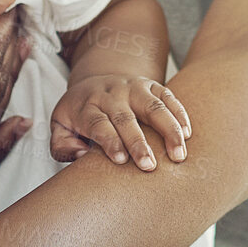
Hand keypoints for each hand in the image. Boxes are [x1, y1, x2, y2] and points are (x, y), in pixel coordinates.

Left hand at [49, 75, 191, 170]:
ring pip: (153, 106)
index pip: (98, 123)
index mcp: (88, 106)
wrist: (94, 80)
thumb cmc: (79, 113)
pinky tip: (187, 134)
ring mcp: (133, 88)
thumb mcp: (60, 126)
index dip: (110, 140)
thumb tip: (81, 156)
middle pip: (126, 117)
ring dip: (168, 129)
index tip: (121, 159)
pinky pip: (168, 96)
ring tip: (179, 154)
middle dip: (138, 142)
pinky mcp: (151, 85)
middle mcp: (111, 94)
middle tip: (149, 166)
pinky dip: (180, 113)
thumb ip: (62, 145)